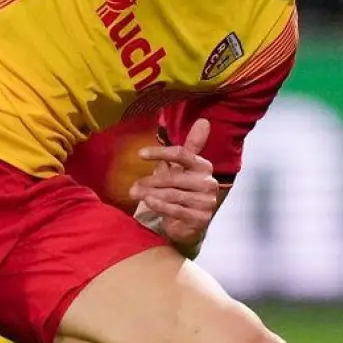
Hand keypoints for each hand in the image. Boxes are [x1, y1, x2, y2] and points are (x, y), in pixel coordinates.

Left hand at [130, 119, 221, 250]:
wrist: (189, 222)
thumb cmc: (182, 188)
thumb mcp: (182, 167)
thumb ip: (191, 145)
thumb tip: (204, 121)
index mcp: (203, 166)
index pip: (181, 154)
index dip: (160, 152)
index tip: (140, 154)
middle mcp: (209, 183)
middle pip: (173, 177)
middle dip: (150, 181)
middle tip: (133, 186)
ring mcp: (206, 202)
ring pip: (172, 194)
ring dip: (150, 194)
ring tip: (135, 194)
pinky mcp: (201, 218)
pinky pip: (176, 210)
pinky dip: (160, 206)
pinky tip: (148, 203)